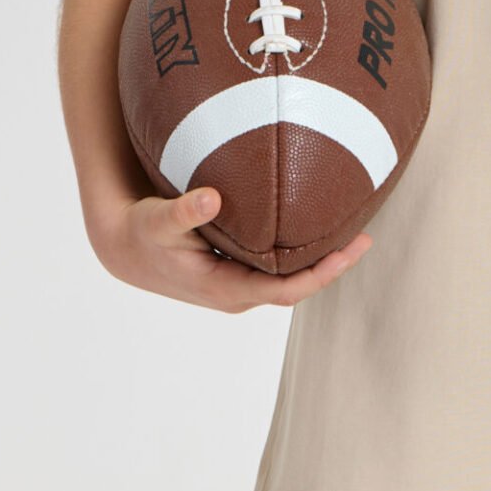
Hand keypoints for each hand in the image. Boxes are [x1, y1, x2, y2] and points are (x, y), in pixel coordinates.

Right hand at [94, 185, 372, 311]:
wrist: (125, 247)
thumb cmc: (143, 231)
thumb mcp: (158, 220)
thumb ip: (183, 211)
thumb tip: (210, 198)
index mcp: (225, 289)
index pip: (286, 290)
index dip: (321, 273)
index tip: (349, 251)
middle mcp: (237, 292)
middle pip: (296, 286)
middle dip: (331, 265)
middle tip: (365, 236)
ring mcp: (238, 285)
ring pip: (289, 278)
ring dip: (319, 259)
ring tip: (351, 229)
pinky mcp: (237, 272)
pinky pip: (278, 267)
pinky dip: (300, 251)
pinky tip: (318, 226)